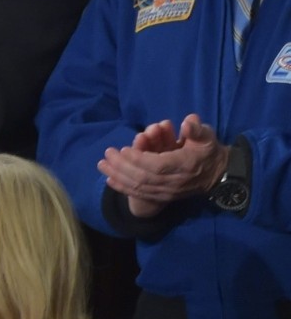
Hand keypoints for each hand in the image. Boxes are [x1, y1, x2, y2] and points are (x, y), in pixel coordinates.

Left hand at [100, 114, 227, 214]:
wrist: (216, 174)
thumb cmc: (208, 151)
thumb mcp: (207, 137)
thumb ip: (197, 129)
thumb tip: (188, 121)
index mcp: (184, 166)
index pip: (157, 165)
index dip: (139, 159)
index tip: (123, 150)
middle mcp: (173, 182)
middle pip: (142, 177)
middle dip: (122, 166)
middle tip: (107, 153)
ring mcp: (166, 192)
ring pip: (138, 186)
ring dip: (118, 176)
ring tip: (102, 165)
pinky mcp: (161, 197)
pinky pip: (139, 194)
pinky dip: (122, 187)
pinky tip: (109, 179)